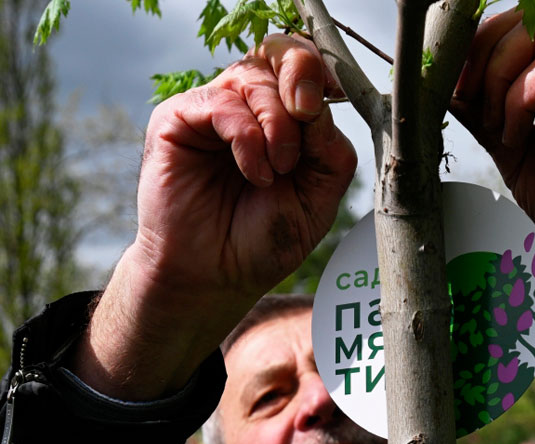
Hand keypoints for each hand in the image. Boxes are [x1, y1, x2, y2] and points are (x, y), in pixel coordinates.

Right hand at [74, 35, 356, 399]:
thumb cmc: (265, 238)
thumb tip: (321, 102)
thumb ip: (329, 149)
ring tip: (278, 171)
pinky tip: (256, 174)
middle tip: (306, 117)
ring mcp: (212, 110)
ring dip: (278, 124)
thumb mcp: (319, 196)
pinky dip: (248, 139)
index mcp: (285, 117)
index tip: (333, 96)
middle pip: (278, 53)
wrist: (217, 275)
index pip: (305, 66)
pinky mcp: (177, 121)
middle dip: (302, 77)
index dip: (322, 72)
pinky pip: (222, 105)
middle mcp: (247, 106)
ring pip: (253, 78)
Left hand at [452, 5, 534, 317]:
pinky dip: (519, 103)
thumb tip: (446, 86)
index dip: (480, 47)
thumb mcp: (519, 152)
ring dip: (499, 86)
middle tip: (471, 108)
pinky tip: (519, 139)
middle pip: (527, 18)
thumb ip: (488, 116)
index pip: (524, 22)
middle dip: (481, 58)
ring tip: (503, 135)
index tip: (458, 92)